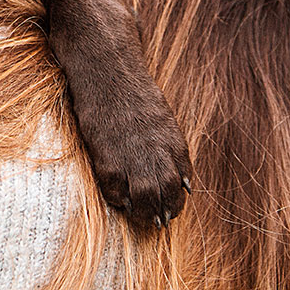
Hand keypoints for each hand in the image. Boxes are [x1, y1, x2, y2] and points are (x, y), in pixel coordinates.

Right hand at [77, 89, 192, 231]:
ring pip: (144, 197)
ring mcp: (131, 153)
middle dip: (164, 210)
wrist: (107, 68)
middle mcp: (156, 150)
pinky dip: (118, 198)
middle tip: (159, 220)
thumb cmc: (132, 92)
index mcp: (173, 140)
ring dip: (144, 212)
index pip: (183, 180)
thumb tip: (183, 179)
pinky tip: (119, 199)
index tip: (173, 206)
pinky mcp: (106, 153)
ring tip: (142, 217)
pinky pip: (115, 188)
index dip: (178, 198)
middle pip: (166, 193)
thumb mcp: (161, 117)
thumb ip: (170, 147)